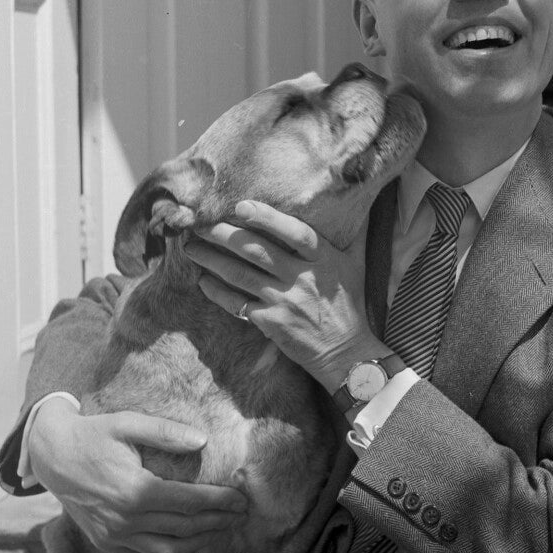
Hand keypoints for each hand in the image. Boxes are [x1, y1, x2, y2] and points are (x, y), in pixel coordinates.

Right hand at [28, 397, 247, 552]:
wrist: (53, 455)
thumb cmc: (94, 434)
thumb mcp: (128, 423)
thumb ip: (166, 432)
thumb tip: (202, 440)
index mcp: (134, 490)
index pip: (188, 502)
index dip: (219, 501)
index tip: (241, 499)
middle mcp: (125, 519)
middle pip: (183, 528)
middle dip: (217, 521)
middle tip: (242, 514)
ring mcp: (114, 535)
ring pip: (167, 551)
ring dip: (200, 542)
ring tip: (223, 529)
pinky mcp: (105, 541)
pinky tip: (190, 547)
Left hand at [185, 200, 384, 392]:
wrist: (348, 353)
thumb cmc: (349, 304)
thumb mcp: (358, 264)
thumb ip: (356, 232)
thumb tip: (360, 198)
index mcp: (324, 259)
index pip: (295, 232)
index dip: (267, 218)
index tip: (240, 205)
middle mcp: (302, 278)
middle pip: (257, 250)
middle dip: (224, 235)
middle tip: (200, 224)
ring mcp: (285, 302)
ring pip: (241, 274)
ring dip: (212, 260)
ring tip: (192, 248)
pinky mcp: (271, 323)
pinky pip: (237, 304)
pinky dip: (218, 292)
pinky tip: (203, 282)